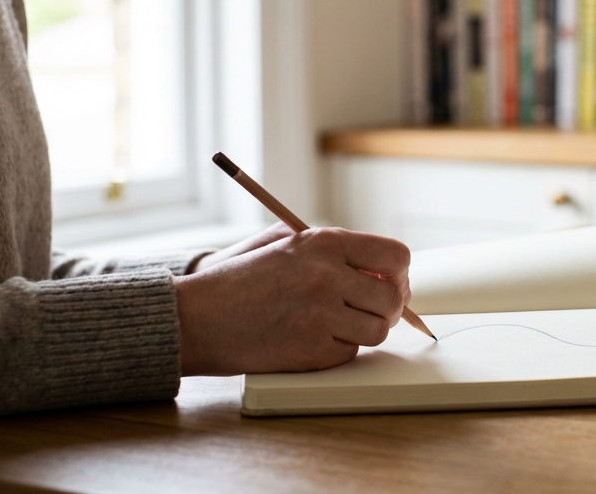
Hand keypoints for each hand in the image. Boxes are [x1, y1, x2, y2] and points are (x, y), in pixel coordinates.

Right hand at [174, 227, 411, 375]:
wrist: (198, 317)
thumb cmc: (241, 279)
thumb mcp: (286, 243)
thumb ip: (335, 250)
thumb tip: (383, 268)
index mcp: (325, 242)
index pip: (396, 255)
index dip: (398, 273)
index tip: (389, 282)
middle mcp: (328, 275)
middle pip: (393, 298)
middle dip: (387, 308)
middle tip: (369, 311)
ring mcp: (321, 314)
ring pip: (378, 330)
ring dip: (364, 331)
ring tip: (337, 324)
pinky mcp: (312, 350)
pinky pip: (350, 352)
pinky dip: (337, 349)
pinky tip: (311, 338)